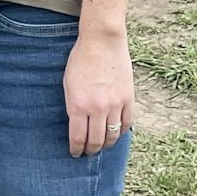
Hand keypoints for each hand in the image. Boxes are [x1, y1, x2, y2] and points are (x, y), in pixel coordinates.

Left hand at [64, 25, 132, 157]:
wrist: (102, 41)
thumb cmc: (80, 60)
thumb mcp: (68, 84)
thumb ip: (73, 106)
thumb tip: (77, 125)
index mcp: (77, 105)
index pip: (78, 138)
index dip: (76, 149)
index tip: (75, 153)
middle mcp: (96, 108)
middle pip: (96, 141)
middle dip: (91, 150)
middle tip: (89, 153)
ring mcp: (114, 104)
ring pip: (112, 135)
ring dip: (106, 144)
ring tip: (102, 146)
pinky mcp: (128, 99)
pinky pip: (126, 124)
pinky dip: (121, 132)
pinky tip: (116, 133)